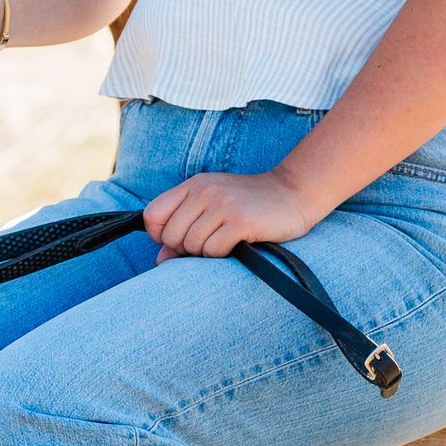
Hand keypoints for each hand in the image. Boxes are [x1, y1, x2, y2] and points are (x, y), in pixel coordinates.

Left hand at [142, 165, 319, 259]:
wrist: (292, 193)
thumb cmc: (249, 204)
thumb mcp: (212, 206)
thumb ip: (184, 227)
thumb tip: (159, 260)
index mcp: (193, 185)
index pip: (152, 215)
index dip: (161, 235)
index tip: (180, 240)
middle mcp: (204, 191)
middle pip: (171, 236)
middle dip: (186, 249)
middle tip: (210, 242)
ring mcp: (222, 205)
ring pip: (192, 246)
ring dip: (207, 252)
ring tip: (226, 240)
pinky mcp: (240, 221)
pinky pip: (214, 251)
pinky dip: (222, 254)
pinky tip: (237, 244)